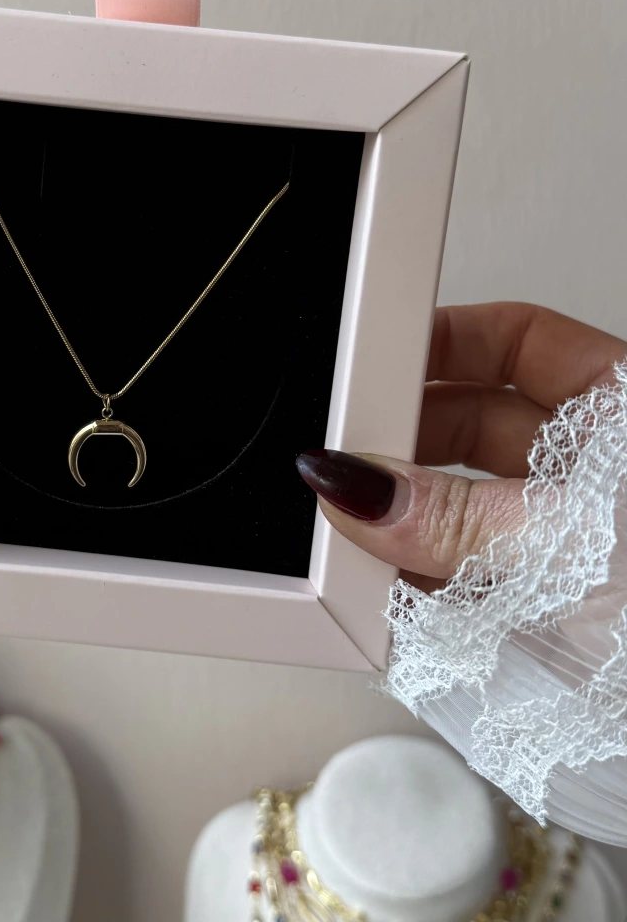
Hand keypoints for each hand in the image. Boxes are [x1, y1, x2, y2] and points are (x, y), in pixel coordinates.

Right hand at [296, 303, 626, 590]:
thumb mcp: (577, 544)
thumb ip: (463, 521)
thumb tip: (363, 492)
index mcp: (622, 417)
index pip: (516, 342)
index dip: (437, 341)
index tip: (368, 357)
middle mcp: (591, 471)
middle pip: (467, 422)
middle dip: (400, 441)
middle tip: (346, 457)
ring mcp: (564, 539)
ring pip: (453, 501)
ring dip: (402, 516)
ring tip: (358, 528)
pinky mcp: (538, 604)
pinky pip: (456, 570)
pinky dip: (416, 575)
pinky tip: (384, 580)